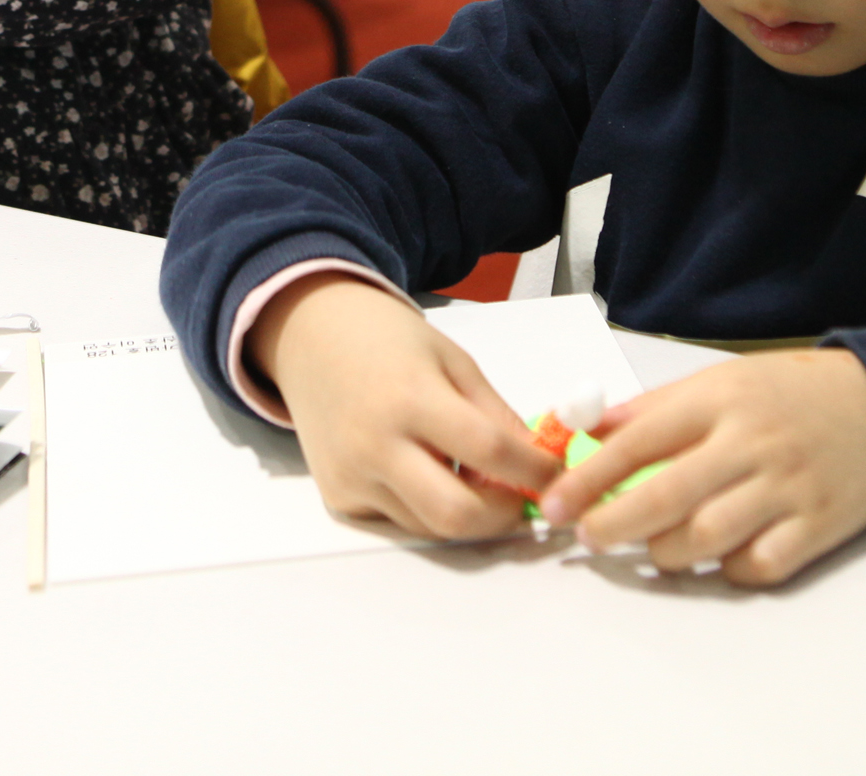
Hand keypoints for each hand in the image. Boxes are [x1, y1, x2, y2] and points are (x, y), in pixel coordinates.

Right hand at [251, 274, 564, 542]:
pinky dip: (428, 508)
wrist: (310, 339)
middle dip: (503, 516)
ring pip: (430, 525)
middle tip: (521, 497)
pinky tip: (431, 474)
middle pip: (457, 513)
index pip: (487, 450)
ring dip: (467, 513)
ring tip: (478, 479)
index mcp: (410, 397)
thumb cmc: (387, 341)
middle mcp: (376, 445)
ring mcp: (353, 477)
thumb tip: (538, 463)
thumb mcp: (452, 360)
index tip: (555, 472)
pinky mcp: (339, 497)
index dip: (533, 469)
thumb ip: (495, 414)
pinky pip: (399, 520)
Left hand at [537, 348, 865, 586]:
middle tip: (588, 538)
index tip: (555, 506)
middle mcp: (751, 443)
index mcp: (719, 400)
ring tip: (653, 547)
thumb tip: (586, 432)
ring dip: (666, 553)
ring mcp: (787, 488)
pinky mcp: (817, 527)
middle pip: (666, 496)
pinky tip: (717, 558)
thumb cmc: (788, 394)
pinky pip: (759, 566)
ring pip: (706, 538)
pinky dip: (727, 570)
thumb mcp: (722, 380)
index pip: (637, 441)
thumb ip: (655, 409)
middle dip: (613, 525)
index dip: (587, 479)